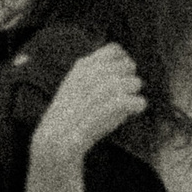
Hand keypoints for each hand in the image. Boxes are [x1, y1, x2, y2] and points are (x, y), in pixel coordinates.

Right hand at [31, 43, 145, 167]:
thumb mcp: (77, 87)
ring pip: (132, 82)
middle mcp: (90, 75)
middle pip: (127, 65)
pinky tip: (135, 110)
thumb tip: (128, 70)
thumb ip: (97, 75)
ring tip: (131, 104)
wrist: (55, 141)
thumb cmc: (70, 116)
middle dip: (131, 78)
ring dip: (135, 93)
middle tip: (129, 92)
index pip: (114, 50)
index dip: (124, 61)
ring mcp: (96, 92)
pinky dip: (137, 105)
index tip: (124, 75)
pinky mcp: (104, 110)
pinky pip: (133, 101)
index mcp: (83, 67)